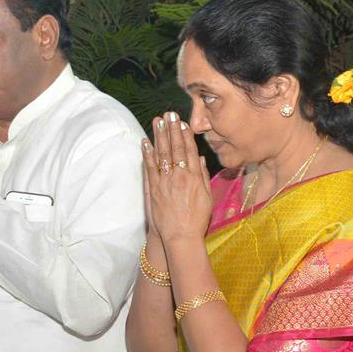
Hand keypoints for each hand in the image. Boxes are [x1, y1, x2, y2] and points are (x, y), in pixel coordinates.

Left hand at [142, 112, 211, 244]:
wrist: (180, 237)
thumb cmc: (196, 220)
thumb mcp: (207, 198)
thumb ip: (204, 177)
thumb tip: (201, 160)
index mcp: (194, 177)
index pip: (189, 150)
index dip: (186, 135)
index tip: (182, 122)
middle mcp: (179, 176)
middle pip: (175, 148)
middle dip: (172, 129)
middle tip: (169, 114)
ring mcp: (165, 182)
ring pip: (162, 154)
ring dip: (159, 136)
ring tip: (157, 121)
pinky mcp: (154, 189)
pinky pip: (150, 168)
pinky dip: (147, 154)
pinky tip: (145, 141)